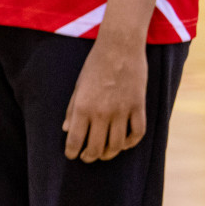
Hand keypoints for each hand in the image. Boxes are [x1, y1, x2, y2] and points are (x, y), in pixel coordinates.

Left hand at [64, 34, 147, 161]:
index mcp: (83, 106)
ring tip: (103, 154)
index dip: (72, 152)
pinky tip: (124, 144)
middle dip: (89, 157)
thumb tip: (66, 129)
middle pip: (96, 147)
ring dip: (109, 154)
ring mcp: (122, 111)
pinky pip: (137, 133)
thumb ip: (72, 109)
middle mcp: (102, 112)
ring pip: (117, 145)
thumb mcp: (78, 85)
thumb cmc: (95, 65)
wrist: (119, 47)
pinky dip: (131, 143)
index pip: (76, 139)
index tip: (71, 156)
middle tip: (86, 158)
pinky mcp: (138, 107)